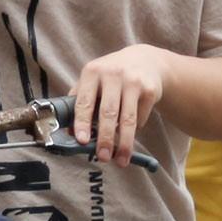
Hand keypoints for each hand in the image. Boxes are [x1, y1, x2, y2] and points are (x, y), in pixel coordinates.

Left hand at [72, 44, 167, 163]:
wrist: (144, 60)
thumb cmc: (110, 76)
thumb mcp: (92, 80)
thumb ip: (79, 102)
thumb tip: (71, 133)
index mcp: (92, 72)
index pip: (84, 102)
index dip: (82, 123)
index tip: (82, 140)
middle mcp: (112, 74)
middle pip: (108, 113)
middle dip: (105, 138)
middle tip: (102, 157)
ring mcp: (133, 81)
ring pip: (128, 119)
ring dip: (124, 143)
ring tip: (120, 160)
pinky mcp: (150, 89)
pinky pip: (140, 118)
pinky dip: (135, 129)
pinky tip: (131, 131)